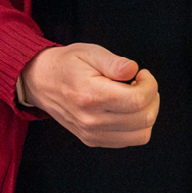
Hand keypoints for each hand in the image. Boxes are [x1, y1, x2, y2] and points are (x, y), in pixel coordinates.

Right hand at [16, 42, 158, 147]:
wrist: (39, 82)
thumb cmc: (66, 64)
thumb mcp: (89, 52)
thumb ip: (114, 62)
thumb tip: (133, 70)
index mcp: (91, 96)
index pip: (138, 101)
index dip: (150, 85)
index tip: (142, 74)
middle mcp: (91, 121)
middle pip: (144, 119)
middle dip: (152, 98)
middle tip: (139, 83)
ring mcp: (91, 134)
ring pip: (141, 135)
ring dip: (146, 114)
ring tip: (133, 96)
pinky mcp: (92, 140)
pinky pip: (129, 140)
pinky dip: (136, 125)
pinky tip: (124, 108)